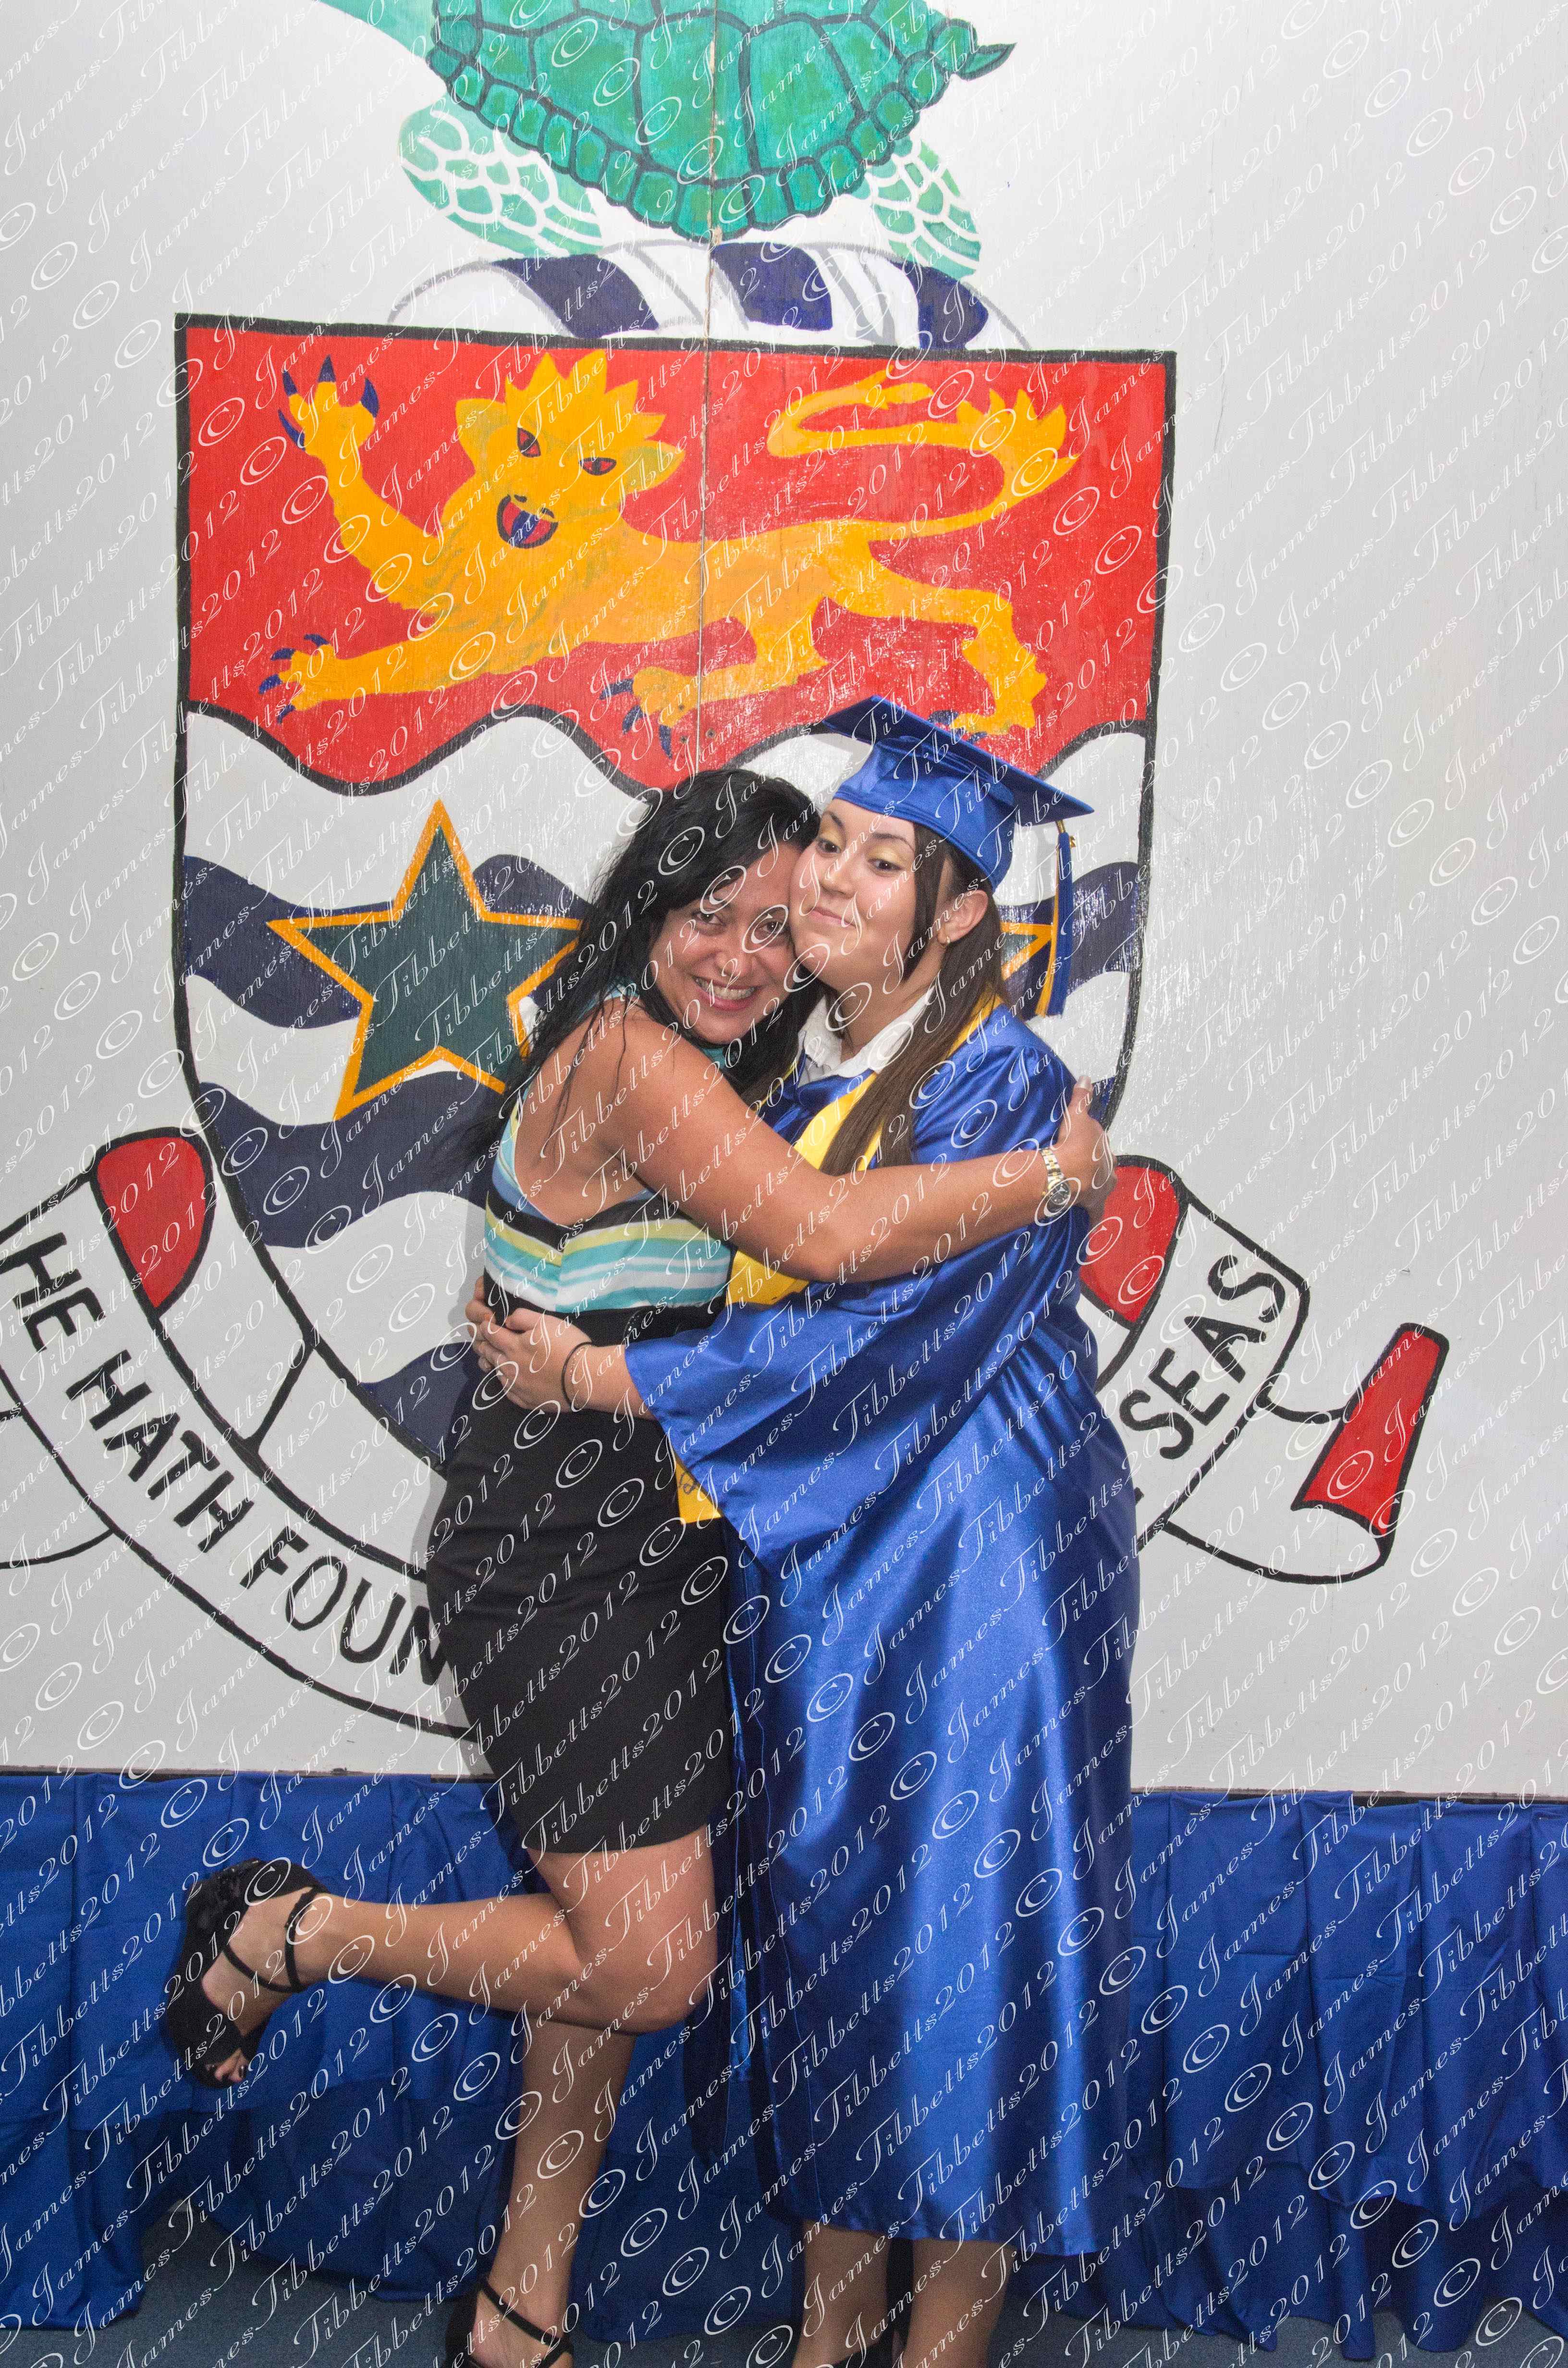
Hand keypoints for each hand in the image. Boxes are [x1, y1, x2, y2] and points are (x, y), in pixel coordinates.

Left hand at [464, 1285, 590, 1409]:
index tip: (479, 1324)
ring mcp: (518, 1386)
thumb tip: (507, 1320)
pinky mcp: (527, 1401)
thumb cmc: (567, 1346)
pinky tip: (505, 1380)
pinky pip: (508, 1392)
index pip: (492, 1334)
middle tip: (476, 1341)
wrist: (584, 1378)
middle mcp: (511, 1367)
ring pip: (497, 1373)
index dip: (484, 1328)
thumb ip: (523, 1317)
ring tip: (486, 1359)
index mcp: (513, 1346)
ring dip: (490, 1364)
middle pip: (491, 1354)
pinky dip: (503, 1383)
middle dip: (482, 1345)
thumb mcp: (547, 1322)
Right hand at [1052, 1081, 1115, 1224]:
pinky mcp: (1092, 1207)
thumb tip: (1086, 1077)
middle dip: (1094, 1168)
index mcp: (1106, 1151)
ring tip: (1081, 1190)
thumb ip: (1082, 1098)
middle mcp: (1109, 1171)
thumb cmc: (1074, 1143)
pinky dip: (1090, 1221)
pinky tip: (1088, 1230)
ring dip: (1093, 1190)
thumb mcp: (1078, 1115)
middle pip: (1102, 1168)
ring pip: (1100, 1190)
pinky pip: (1092, 1215)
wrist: (1070, 1172)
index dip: (1089, 1144)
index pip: (1099, 1146)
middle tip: (1078, 1167)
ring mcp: (1102, 1191)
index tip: (1078, 1144)